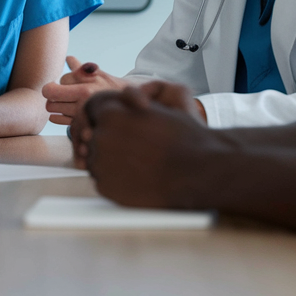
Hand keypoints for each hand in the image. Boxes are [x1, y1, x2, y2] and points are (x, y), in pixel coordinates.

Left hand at [44, 56, 129, 125]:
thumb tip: (68, 58)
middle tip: (61, 93)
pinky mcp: (78, 125)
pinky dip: (57, 115)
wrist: (124, 106)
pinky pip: (56, 119)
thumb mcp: (98, 74)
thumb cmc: (109, 87)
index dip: (61, 82)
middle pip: (51, 97)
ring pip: (52, 108)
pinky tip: (65, 111)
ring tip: (65, 101)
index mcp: (85, 89)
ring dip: (55, 104)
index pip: (59, 82)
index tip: (67, 83)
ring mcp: (79, 116)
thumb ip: (80, 68)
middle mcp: (81, 103)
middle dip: (53, 94)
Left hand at [84, 87, 214, 207]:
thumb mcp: (153, 110)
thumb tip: (108, 113)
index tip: (129, 134)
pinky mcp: (104, 187)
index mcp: (111, 113)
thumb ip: (127, 108)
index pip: (98, 115)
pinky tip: (139, 179)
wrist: (198, 170)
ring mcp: (100, 163)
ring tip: (142, 165)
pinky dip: (116, 182)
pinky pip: (103, 182)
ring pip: (97, 161)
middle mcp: (100, 136)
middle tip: (140, 152)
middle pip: (96, 139)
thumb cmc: (182, 138)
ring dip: (113, 163)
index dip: (115, 125)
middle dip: (112, 144)